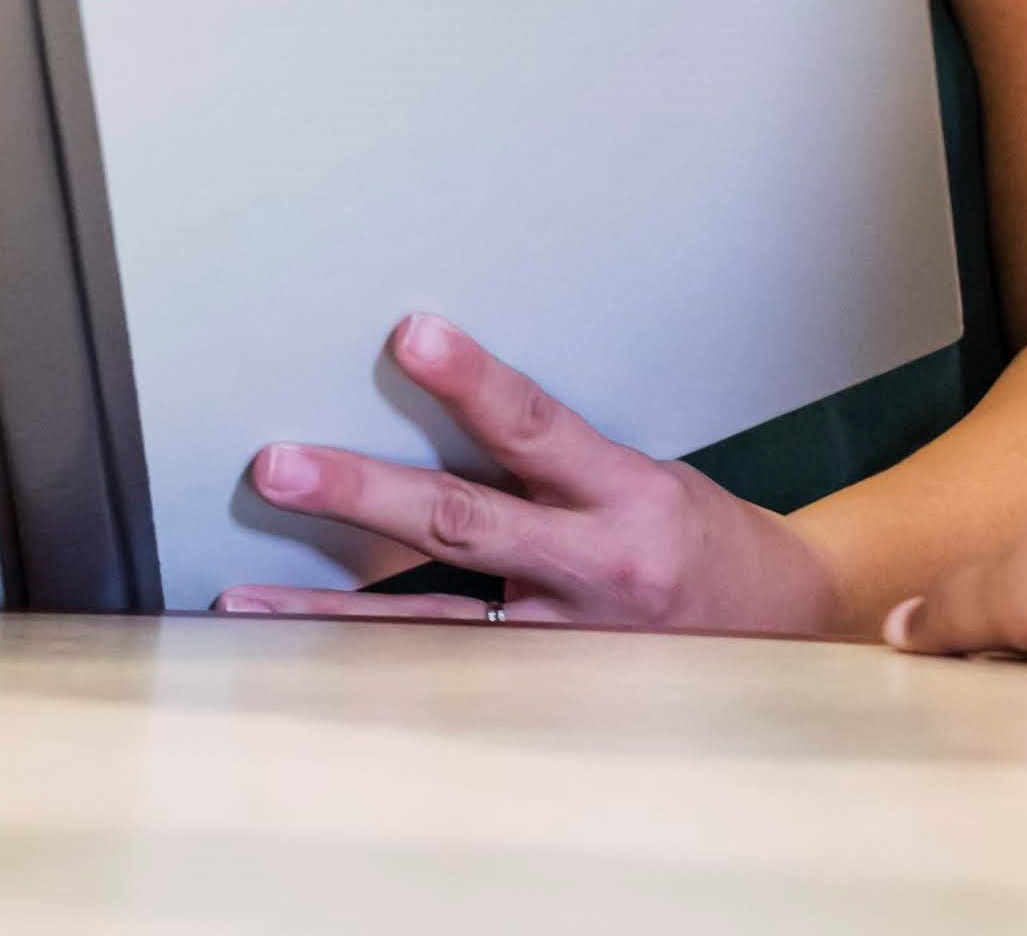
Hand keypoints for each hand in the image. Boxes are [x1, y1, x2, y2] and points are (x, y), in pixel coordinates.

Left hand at [215, 312, 840, 635]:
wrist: (781, 632)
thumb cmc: (690, 533)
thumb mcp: (632, 468)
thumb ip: (538, 446)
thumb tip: (426, 378)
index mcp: (619, 491)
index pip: (535, 424)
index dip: (472, 380)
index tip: (411, 334)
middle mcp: (589, 569)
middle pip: (461, 522)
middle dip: (360, 492)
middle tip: (276, 467)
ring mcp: (562, 642)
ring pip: (431, 622)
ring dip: (331, 611)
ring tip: (244, 600)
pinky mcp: (543, 692)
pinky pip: (446, 676)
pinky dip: (375, 671)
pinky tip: (307, 668)